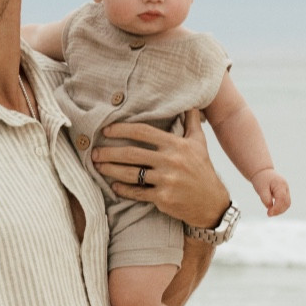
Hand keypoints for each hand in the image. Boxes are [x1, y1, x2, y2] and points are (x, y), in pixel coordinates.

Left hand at [91, 104, 227, 229]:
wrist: (212, 202)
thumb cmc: (202, 170)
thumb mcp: (199, 143)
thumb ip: (191, 122)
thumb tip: (190, 103)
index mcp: (176, 145)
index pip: (144, 132)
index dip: (123, 129)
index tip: (106, 130)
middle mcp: (171, 161)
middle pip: (132, 153)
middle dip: (109, 152)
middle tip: (93, 152)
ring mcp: (166, 180)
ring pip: (131, 173)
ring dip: (111, 170)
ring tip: (98, 167)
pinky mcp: (163, 198)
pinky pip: (137, 192)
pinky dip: (123, 189)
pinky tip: (113, 186)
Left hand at [254, 169, 290, 216]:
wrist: (262, 172)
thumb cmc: (261, 180)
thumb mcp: (261, 189)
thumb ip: (265, 198)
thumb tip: (270, 207)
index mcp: (280, 184)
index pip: (282, 199)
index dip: (276, 208)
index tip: (269, 213)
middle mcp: (285, 187)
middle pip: (287, 202)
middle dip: (279, 210)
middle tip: (269, 214)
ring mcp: (286, 190)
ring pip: (287, 203)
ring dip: (280, 210)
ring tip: (270, 213)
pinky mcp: (284, 193)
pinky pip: (285, 202)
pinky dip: (280, 207)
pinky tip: (273, 210)